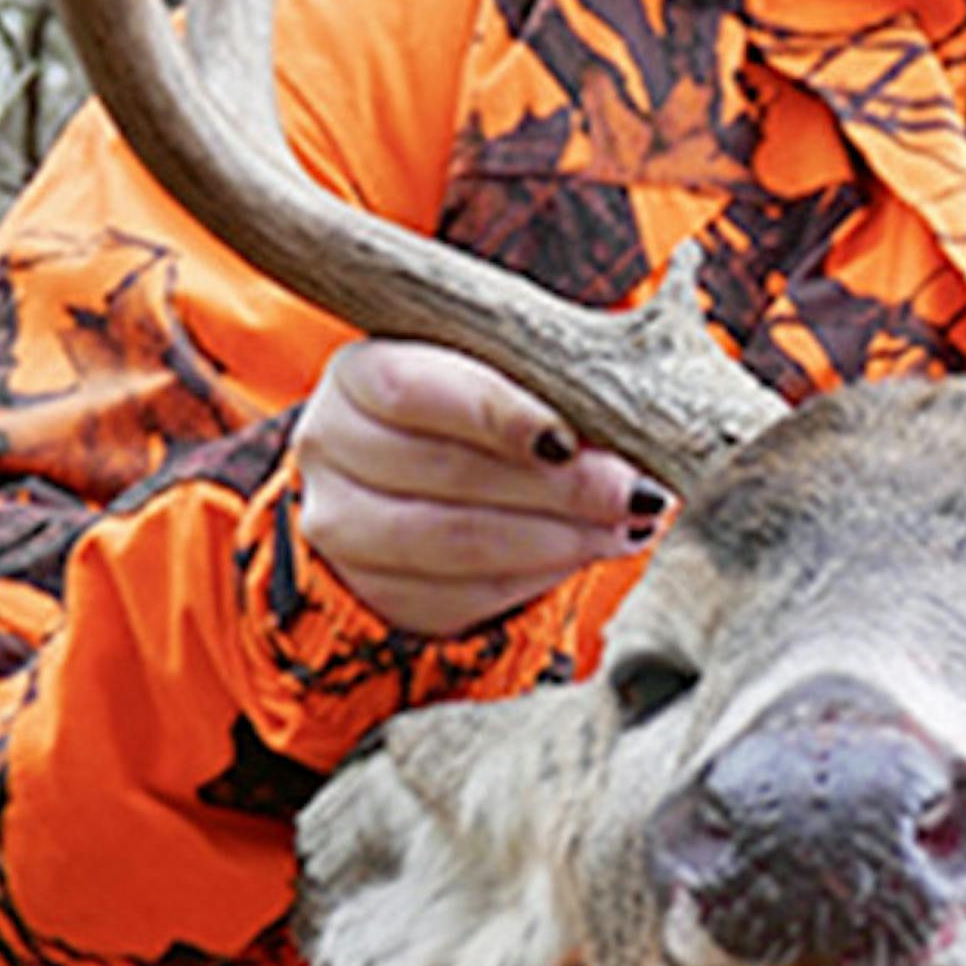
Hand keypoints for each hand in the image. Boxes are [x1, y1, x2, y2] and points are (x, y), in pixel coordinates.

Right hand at [295, 339, 657, 641]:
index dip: (496, 414)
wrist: (414, 472)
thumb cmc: (475, 404)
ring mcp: (340, 526)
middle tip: (634, 491)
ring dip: (557, 538)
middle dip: (557, 487)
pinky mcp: (371, 589)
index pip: (415, 390)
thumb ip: (546, 378)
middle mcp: (329, 445)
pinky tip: (588, 550)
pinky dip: (537, 577)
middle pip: (445, 472)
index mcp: (357, 373)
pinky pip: (461, 596)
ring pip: (454, 543)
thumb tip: (637, 414)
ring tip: (626, 525)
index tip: (570, 437)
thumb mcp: (498, 369)